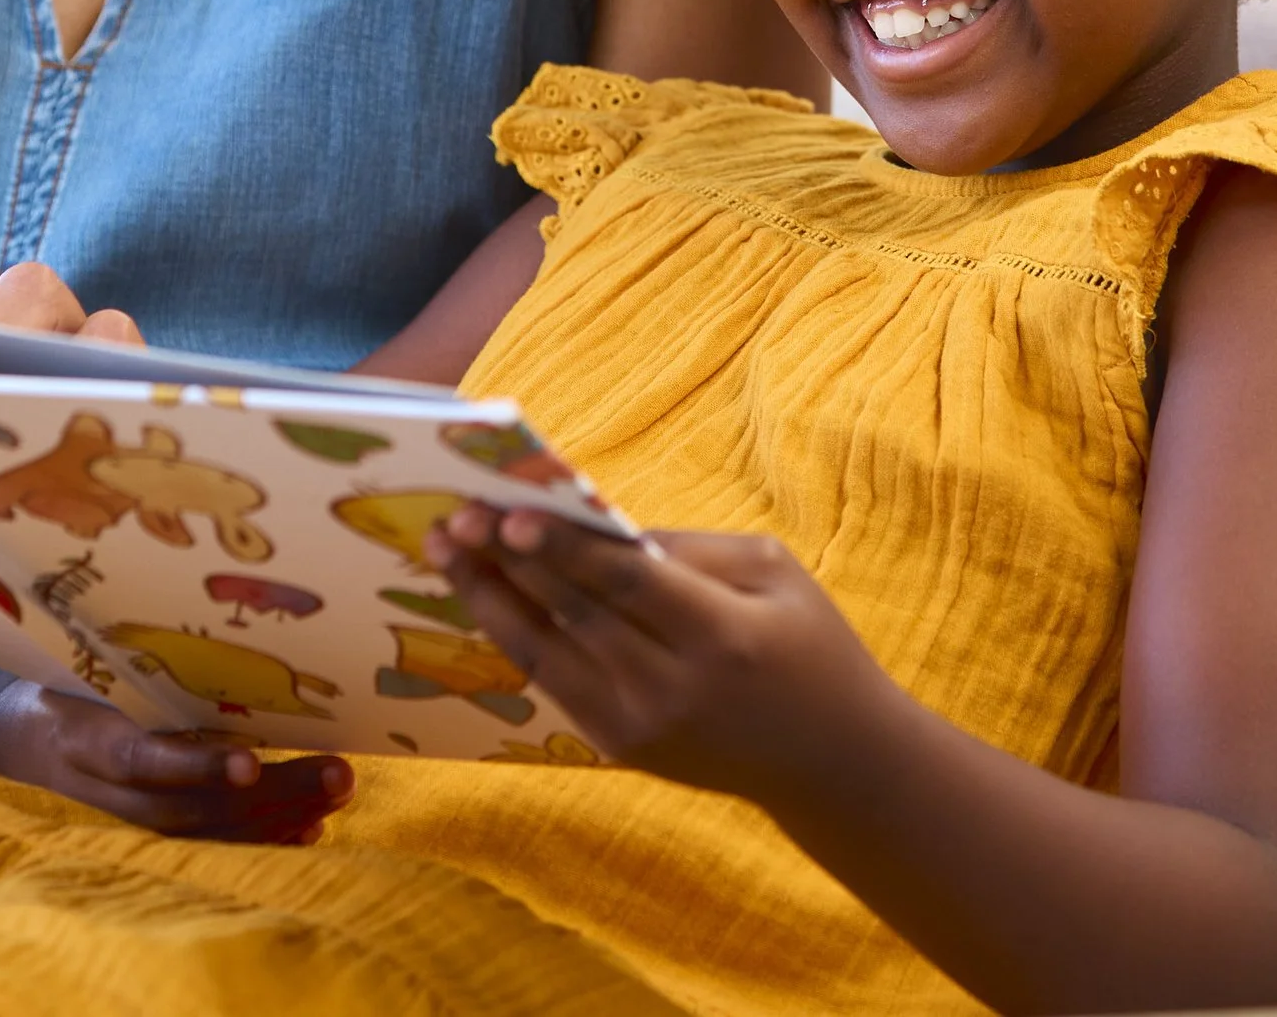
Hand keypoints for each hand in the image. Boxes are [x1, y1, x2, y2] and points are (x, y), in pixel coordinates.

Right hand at [0, 679, 350, 841]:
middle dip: (270, 795)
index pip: (141, 762)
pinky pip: (203, 850)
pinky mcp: (140, 843)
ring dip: (278, 817)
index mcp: (81, 744)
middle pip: (192, 809)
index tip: (246, 762)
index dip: (194, 767)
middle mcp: (101, 800)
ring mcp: (120, 829)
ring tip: (337, 789)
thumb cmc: (57, 685)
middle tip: (339, 773)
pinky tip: (309, 828)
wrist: (7, 744)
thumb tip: (197, 623)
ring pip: (205, 836)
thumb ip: (129, 663)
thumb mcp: (76, 667)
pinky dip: (257, 840)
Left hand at [430, 504, 868, 802]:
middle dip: (508, 562)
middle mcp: (672, 691)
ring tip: (444, 547)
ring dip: (489, 596)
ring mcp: (640, 728)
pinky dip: (512, 633)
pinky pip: (553, 680)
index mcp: (721, 638)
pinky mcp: (620, 746)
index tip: (507, 514)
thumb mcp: (772, 571)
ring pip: (547, 653)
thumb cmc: (808, 643)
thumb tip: (598, 523)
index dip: (564, 549)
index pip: (626, 586)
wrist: (832, 762)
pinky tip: (480, 591)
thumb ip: (687, 548)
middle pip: (574, 616)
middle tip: (455, 515)